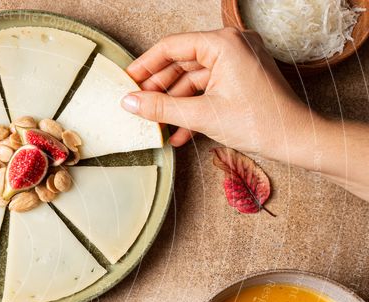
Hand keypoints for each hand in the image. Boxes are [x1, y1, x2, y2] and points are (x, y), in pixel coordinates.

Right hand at [121, 28, 313, 157]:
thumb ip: (161, 107)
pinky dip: (192, 106)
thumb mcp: (201, 115)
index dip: (145, 65)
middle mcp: (232, 45)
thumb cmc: (259, 122)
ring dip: (174, 103)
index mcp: (224, 43)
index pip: (172, 46)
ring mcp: (238, 60)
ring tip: (155, 125)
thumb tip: (129, 102)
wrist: (295, 138)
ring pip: (193, 78)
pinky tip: (178, 132)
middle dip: (159, 88)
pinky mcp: (241, 77)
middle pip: (182, 62)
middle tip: (137, 106)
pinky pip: (208, 87)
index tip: (126, 81)